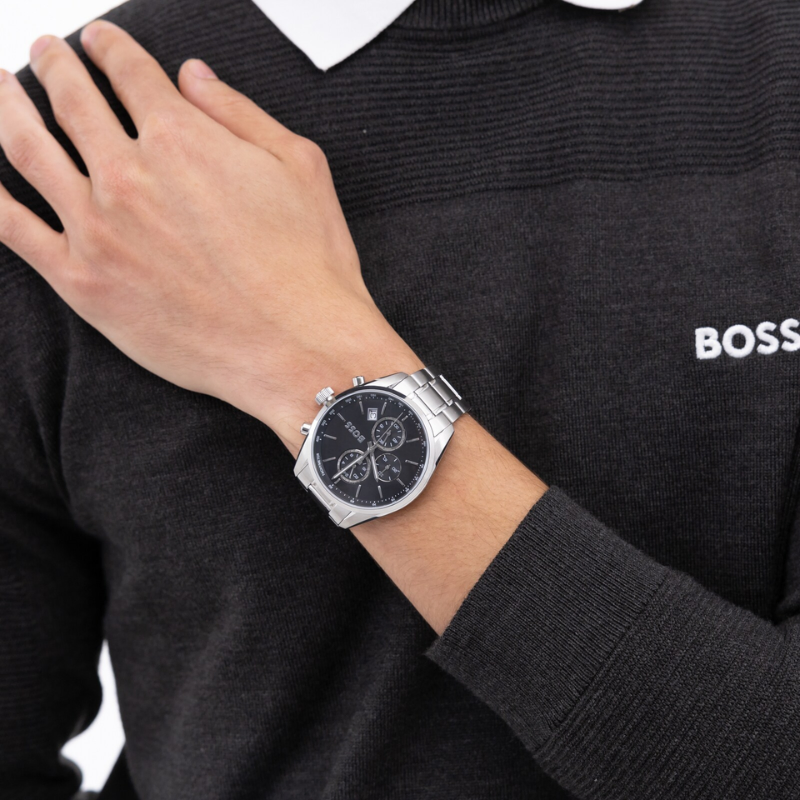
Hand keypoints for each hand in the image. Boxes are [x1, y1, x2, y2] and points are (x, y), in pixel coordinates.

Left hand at [0, 20, 421, 455]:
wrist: (298, 349)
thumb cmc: (308, 266)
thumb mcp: (300, 168)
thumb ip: (240, 113)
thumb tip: (193, 76)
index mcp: (182, 138)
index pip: (130, 72)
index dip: (110, 47)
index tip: (101, 41)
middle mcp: (129, 174)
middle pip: (71, 99)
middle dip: (55, 64)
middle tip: (47, 51)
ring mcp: (98, 228)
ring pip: (27, 148)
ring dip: (7, 105)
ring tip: (1, 87)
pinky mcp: (83, 282)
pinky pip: (13, 228)